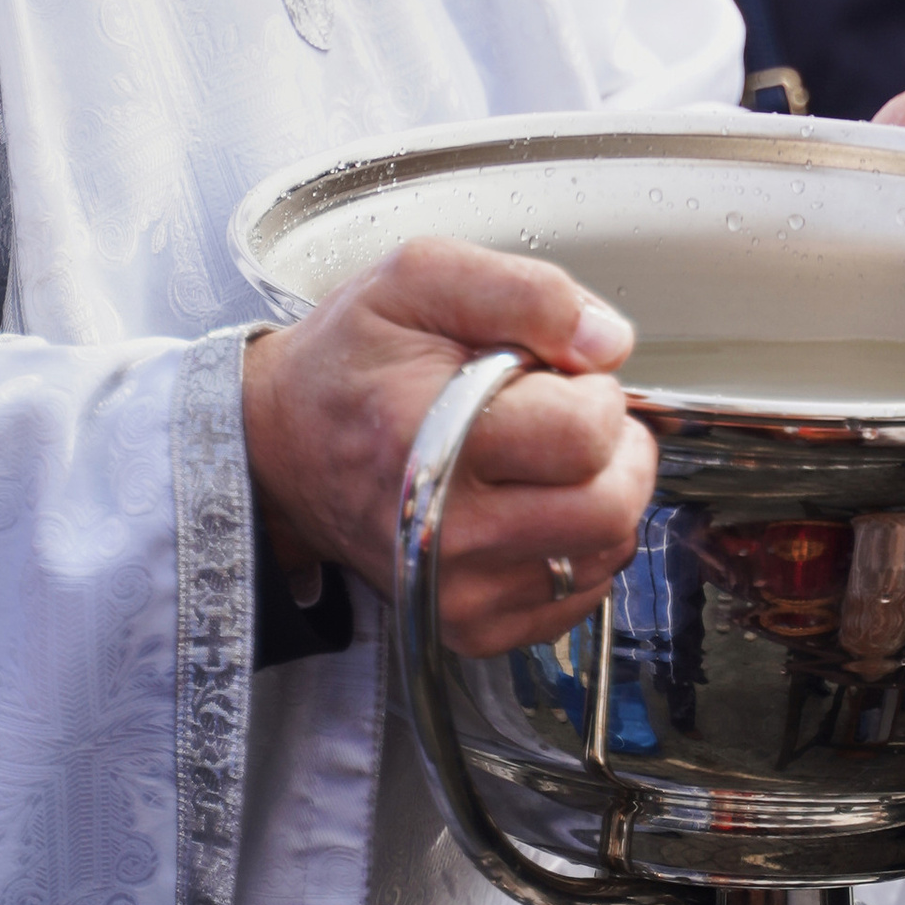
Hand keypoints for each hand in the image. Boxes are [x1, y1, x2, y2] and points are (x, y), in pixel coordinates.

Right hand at [242, 235, 657, 656]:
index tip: (564, 375)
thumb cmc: (352, 358)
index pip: (584, 435)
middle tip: (578, 414)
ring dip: (604, 493)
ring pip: (604, 553)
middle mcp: (444, 533)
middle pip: (608, 509)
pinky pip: (580, 592)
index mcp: (431, 438)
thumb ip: (527, 291)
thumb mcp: (421, 277)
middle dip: (620, 448)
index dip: (598, 392)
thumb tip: (609, 341)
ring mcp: (457, 592)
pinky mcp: (470, 627)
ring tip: (551, 455)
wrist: (285, 446)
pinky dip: (580, 542)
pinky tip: (537, 500)